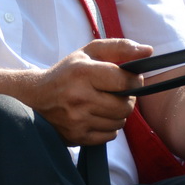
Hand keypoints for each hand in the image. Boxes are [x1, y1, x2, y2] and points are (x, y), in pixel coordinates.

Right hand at [31, 39, 148, 144]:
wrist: (35, 97)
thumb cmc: (68, 72)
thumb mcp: (90, 52)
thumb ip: (120, 47)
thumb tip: (148, 51)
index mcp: (83, 73)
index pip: (125, 82)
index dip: (135, 81)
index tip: (131, 79)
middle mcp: (79, 97)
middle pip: (126, 106)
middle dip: (128, 98)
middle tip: (119, 93)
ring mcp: (77, 120)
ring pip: (120, 122)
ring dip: (119, 113)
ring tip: (107, 103)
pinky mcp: (76, 137)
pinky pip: (110, 136)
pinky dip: (109, 127)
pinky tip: (98, 116)